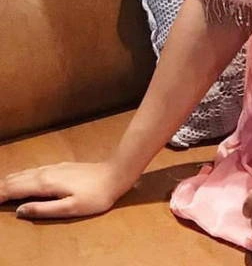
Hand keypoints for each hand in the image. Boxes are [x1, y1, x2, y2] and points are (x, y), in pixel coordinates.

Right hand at [0, 161, 129, 218]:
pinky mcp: (61, 167)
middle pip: (16, 178)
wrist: (115, 174)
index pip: (15, 188)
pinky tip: (20, 177)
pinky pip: (33, 170)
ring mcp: (54, 167)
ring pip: (24, 172)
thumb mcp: (70, 208)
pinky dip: (20, 175)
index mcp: (46, 184)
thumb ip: (43, 209)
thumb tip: (19, 211)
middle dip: (1, 187)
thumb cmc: (95, 196)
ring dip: (9, 180)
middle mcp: (47, 172)